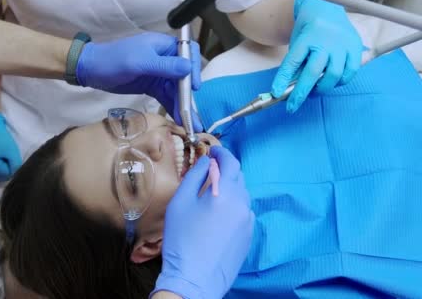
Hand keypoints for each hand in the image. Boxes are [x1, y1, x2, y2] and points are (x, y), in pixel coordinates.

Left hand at [76, 32, 201, 130]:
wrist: (92, 69)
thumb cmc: (114, 60)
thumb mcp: (140, 62)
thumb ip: (164, 66)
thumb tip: (189, 68)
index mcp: (164, 46)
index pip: (189, 53)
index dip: (195, 69)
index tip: (195, 87)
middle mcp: (165, 58)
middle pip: (185, 75)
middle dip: (189, 95)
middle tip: (193, 116)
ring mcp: (158, 73)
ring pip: (176, 89)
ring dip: (182, 105)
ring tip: (189, 125)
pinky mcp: (151, 85)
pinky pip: (166, 96)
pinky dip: (172, 106)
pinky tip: (178, 119)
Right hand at [152, 146, 253, 298]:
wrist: (194, 279)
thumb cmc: (182, 239)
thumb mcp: (180, 203)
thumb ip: (195, 176)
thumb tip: (207, 161)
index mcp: (227, 193)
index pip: (231, 163)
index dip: (222, 153)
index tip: (212, 150)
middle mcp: (243, 204)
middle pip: (238, 178)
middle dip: (225, 170)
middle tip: (209, 170)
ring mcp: (248, 222)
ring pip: (241, 196)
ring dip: (229, 188)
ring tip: (211, 194)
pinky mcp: (248, 237)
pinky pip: (242, 213)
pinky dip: (232, 206)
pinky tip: (217, 216)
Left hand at [272, 0, 362, 112]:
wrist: (325, 8)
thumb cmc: (307, 31)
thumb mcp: (296, 43)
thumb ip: (295, 64)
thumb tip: (288, 89)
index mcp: (306, 37)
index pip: (292, 61)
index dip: (283, 79)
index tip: (276, 93)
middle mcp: (326, 41)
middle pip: (314, 72)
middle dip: (301, 92)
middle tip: (292, 105)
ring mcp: (342, 44)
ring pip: (334, 75)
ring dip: (322, 89)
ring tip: (313, 91)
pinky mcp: (355, 47)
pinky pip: (350, 72)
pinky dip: (340, 82)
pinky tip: (331, 82)